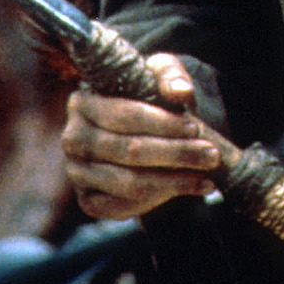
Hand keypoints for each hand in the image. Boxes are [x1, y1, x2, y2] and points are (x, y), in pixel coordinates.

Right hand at [61, 52, 220, 218]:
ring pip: (128, 182)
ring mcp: (76, 172)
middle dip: (176, 154)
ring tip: (207, 175)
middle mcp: (72, 139)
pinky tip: (187, 189)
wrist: (139, 133)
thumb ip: (170, 76)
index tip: (196, 128)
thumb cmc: (148, 100)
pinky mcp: (87, 200)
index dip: (163, 123)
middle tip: (211, 155)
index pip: (124, 115)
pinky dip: (158, 201)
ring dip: (173, 180)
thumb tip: (179, 91)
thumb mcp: (158, 76)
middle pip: (128, 150)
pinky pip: (121, 207)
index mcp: (82, 102)